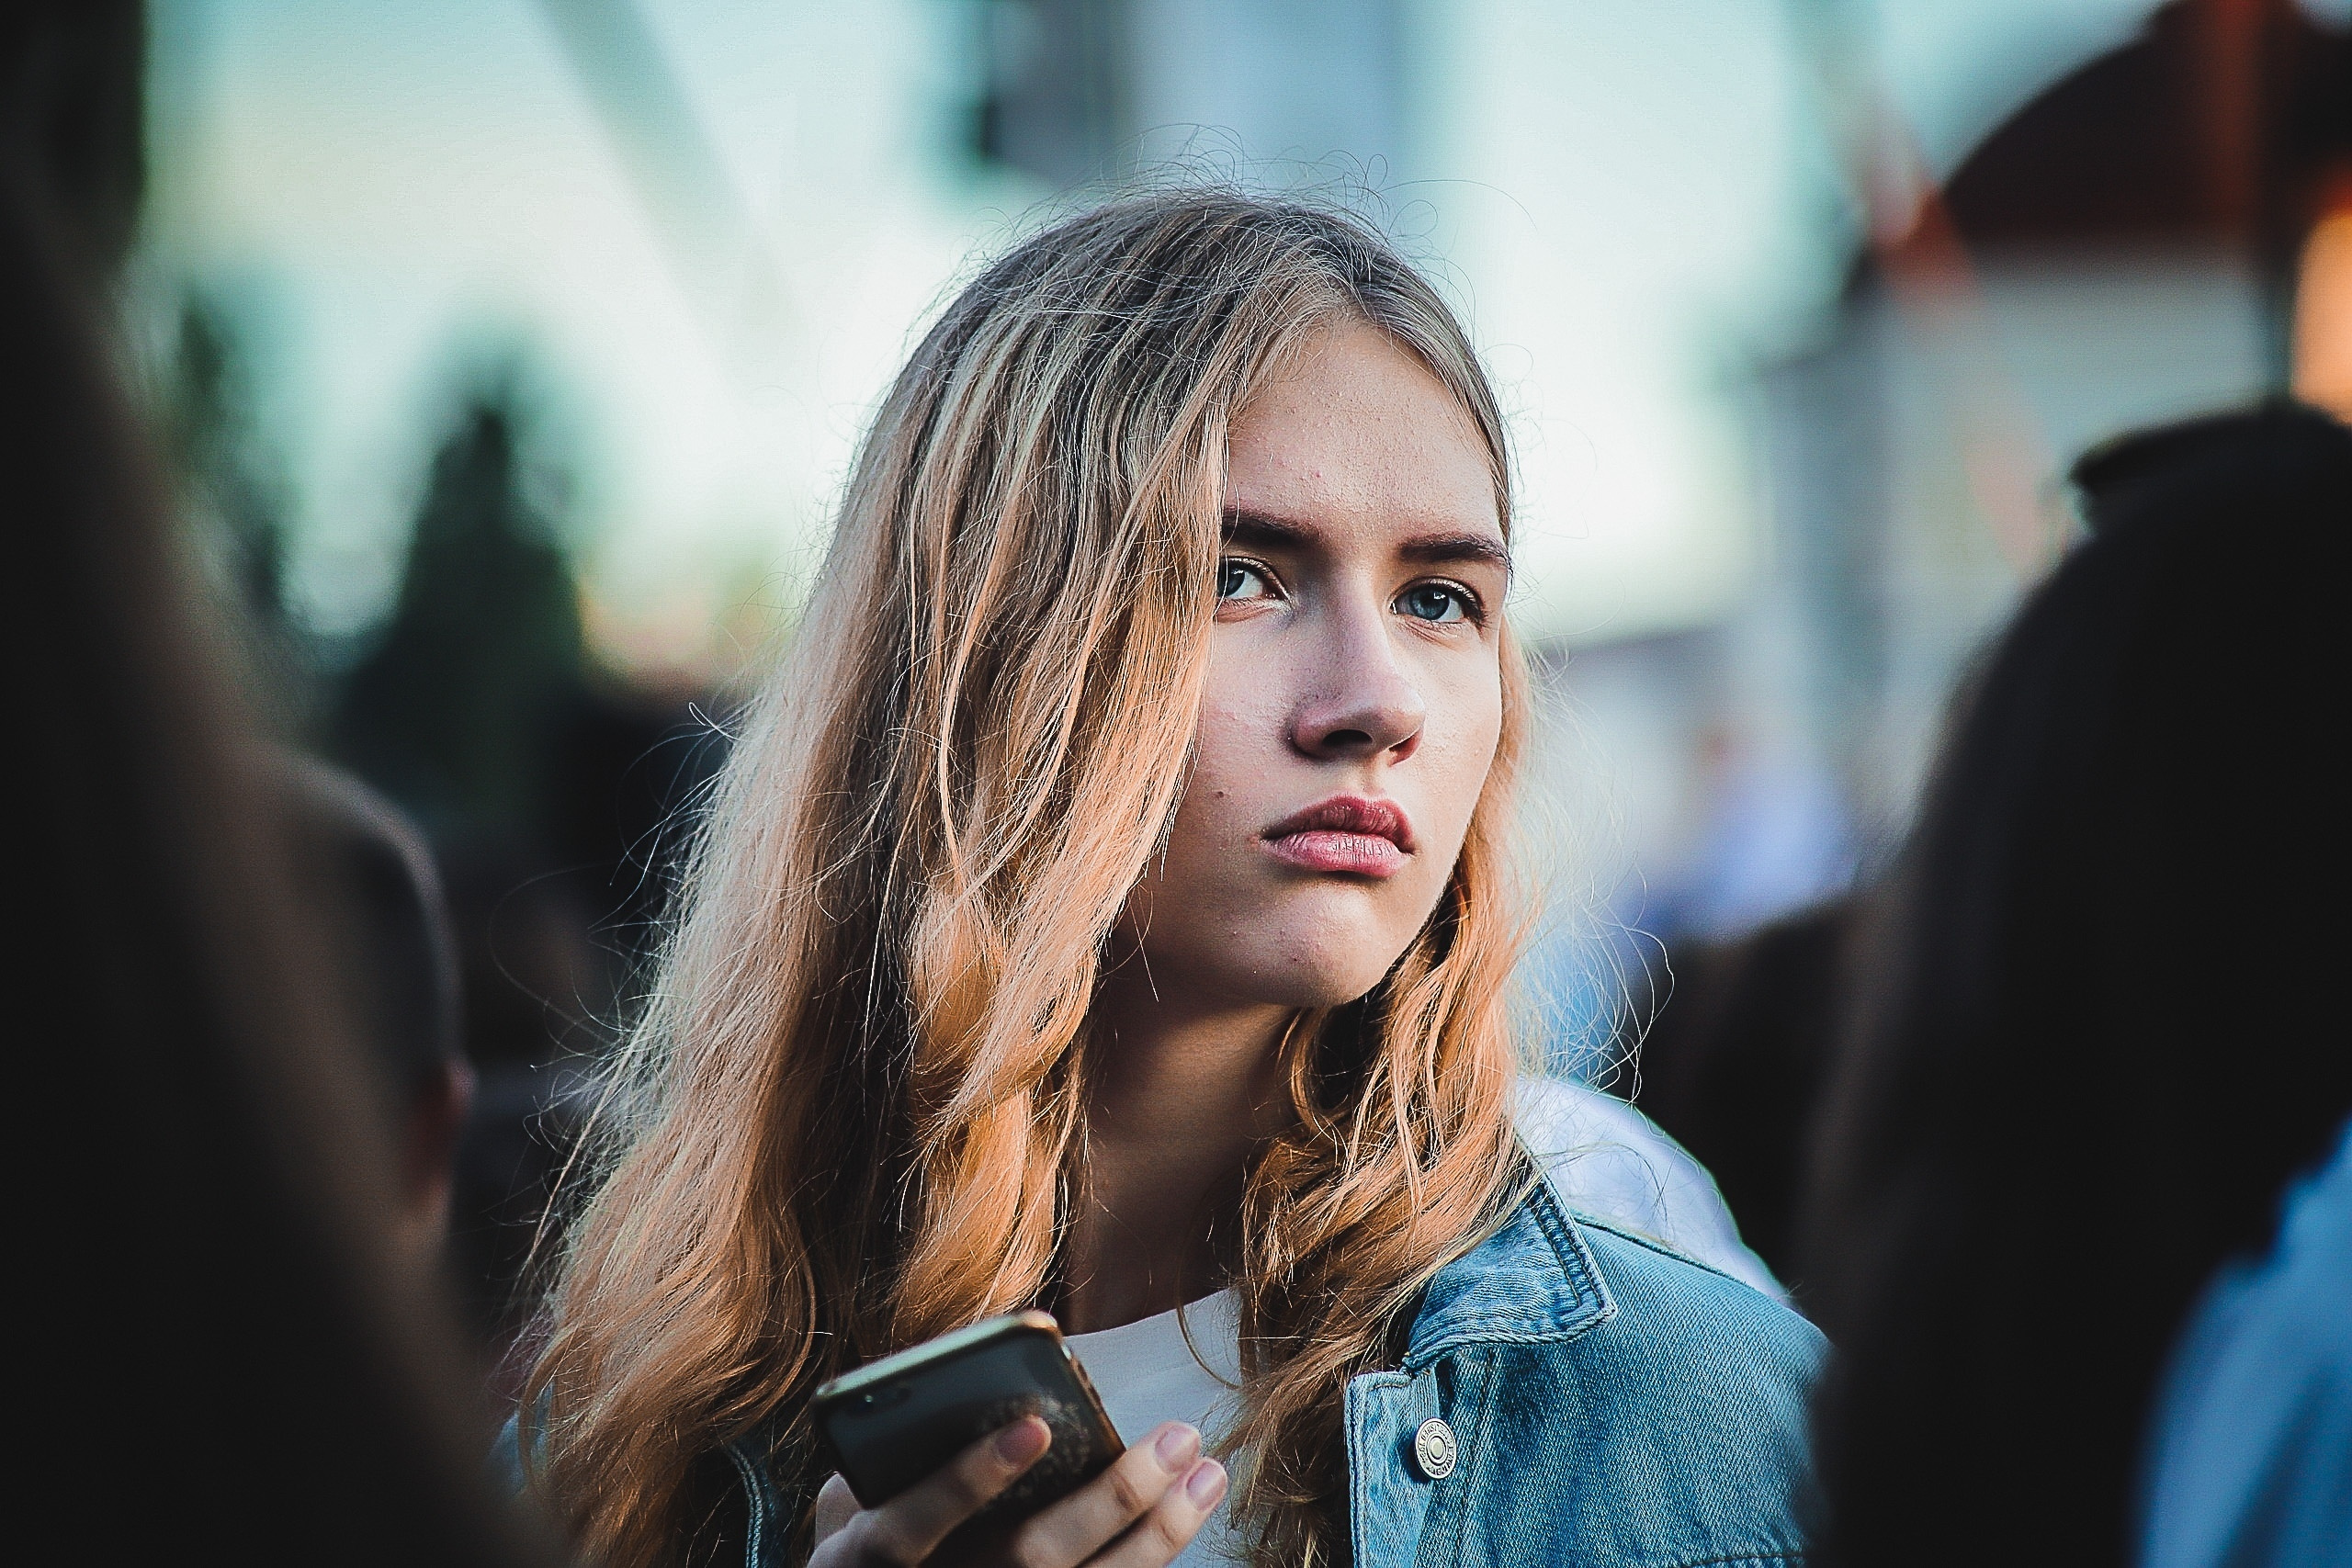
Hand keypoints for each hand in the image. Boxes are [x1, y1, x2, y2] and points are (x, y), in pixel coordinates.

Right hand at [810, 1417, 1227, 1565]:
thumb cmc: (865, 1526)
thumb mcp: (850, 1488)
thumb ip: (896, 1434)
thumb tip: (982, 1360)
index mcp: (866, 1553)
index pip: (911, 1524)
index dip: (969, 1480)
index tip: (1036, 1427)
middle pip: (1030, 1560)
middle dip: (1111, 1500)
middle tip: (1177, 1438)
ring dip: (1157, 1533)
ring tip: (1207, 1471)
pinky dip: (1148, 1558)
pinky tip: (1188, 1511)